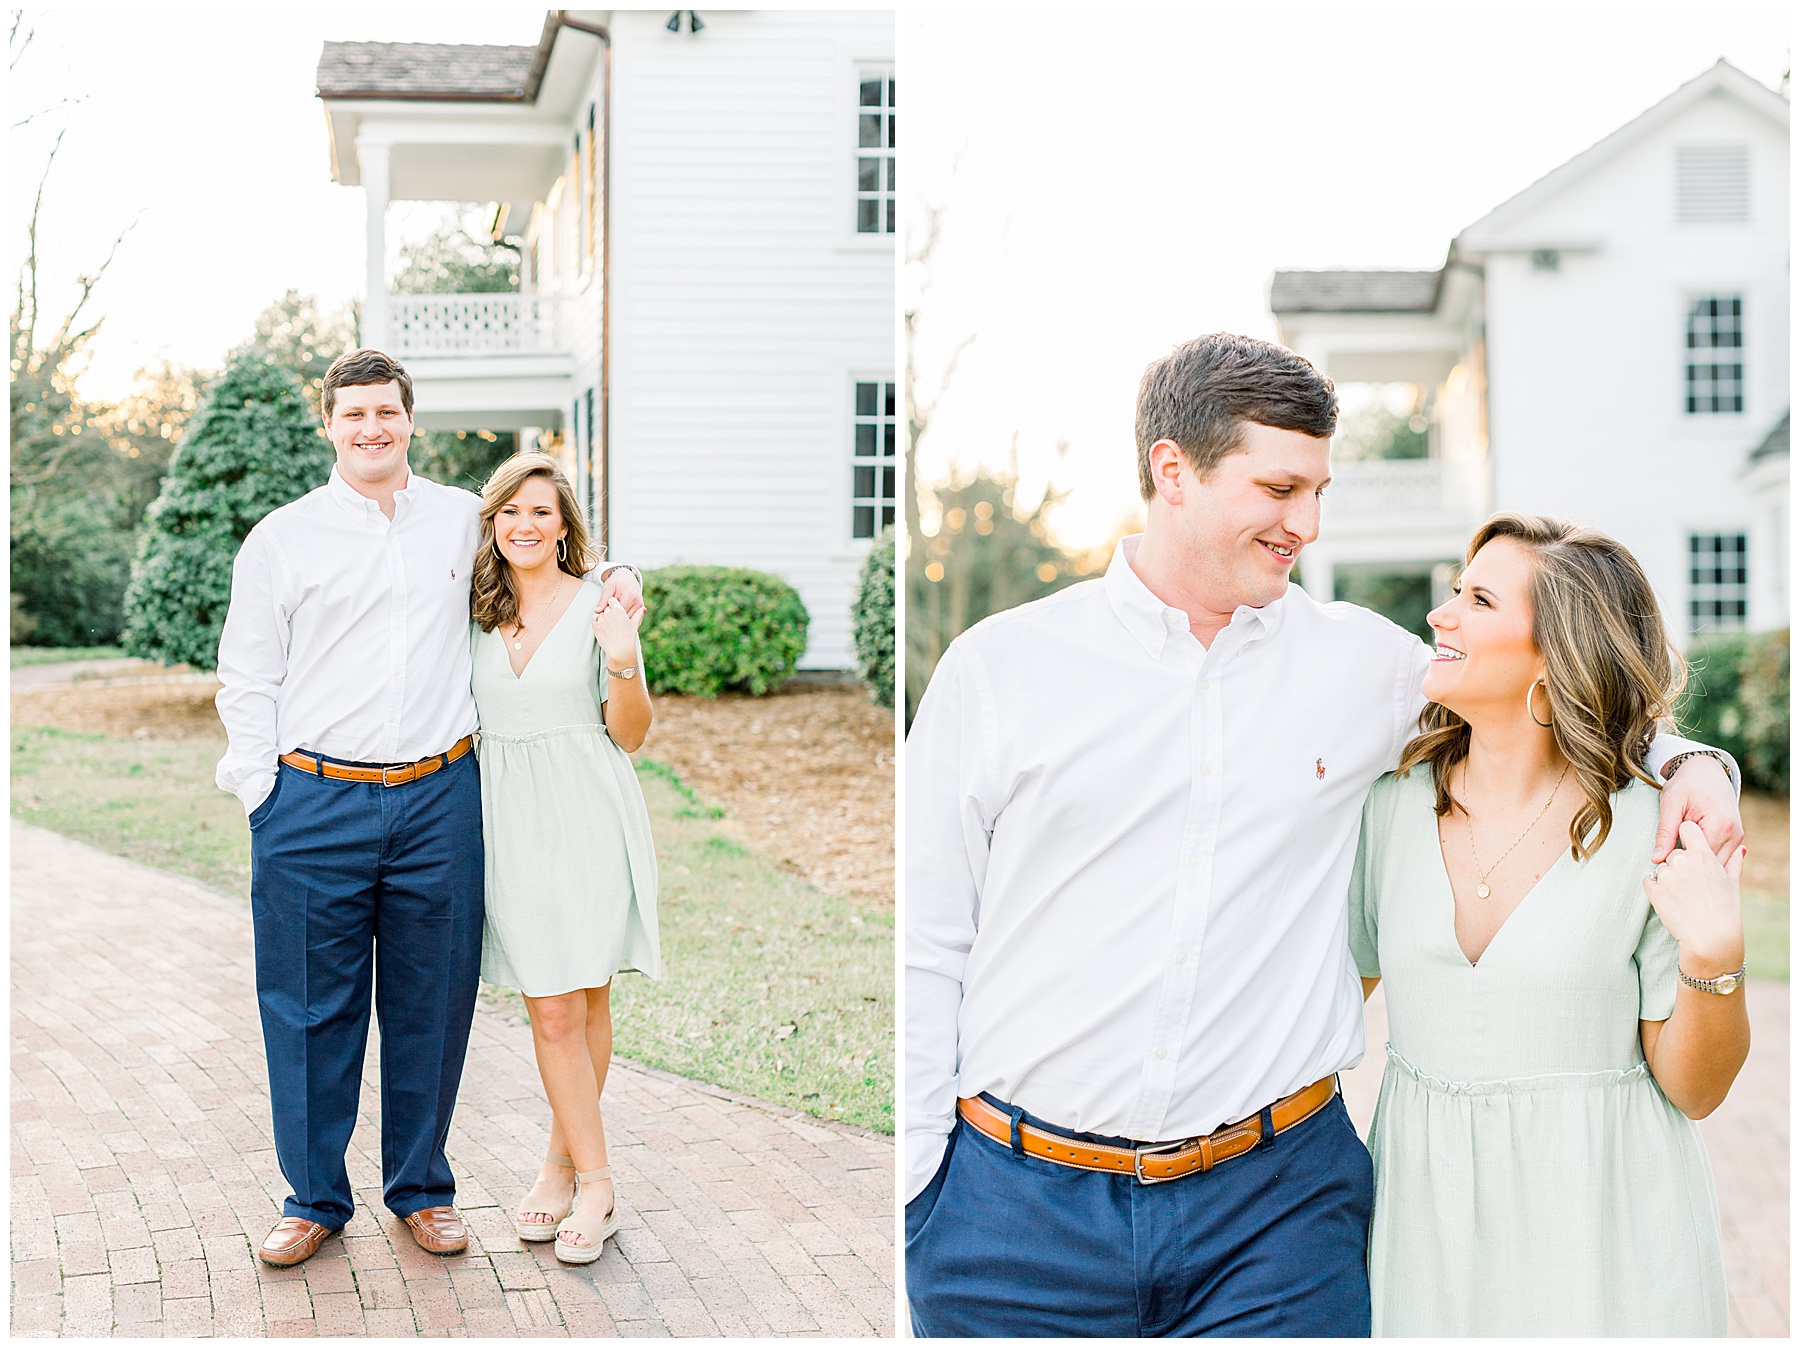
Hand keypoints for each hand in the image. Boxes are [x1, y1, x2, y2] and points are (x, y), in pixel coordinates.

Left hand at [592, 597, 643, 666]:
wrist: (620, 650)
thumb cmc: (628, 637)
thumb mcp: (634, 624)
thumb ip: (638, 615)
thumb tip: (644, 609)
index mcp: (618, 610)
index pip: (612, 600)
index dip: (614, 605)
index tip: (616, 611)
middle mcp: (609, 613)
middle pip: (606, 608)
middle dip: (609, 612)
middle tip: (615, 622)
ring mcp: (601, 619)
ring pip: (600, 614)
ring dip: (604, 618)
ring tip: (611, 627)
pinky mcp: (595, 626)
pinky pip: (594, 620)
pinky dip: (598, 623)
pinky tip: (604, 629)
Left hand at [599, 565, 644, 619]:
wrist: (627, 576)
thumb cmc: (617, 581)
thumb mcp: (608, 588)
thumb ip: (603, 601)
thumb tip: (597, 611)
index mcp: (630, 597)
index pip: (618, 613)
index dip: (609, 614)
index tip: (604, 611)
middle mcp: (638, 603)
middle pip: (624, 618)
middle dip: (615, 617)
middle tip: (608, 611)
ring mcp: (641, 606)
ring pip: (628, 620)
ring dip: (620, 618)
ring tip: (614, 611)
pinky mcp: (641, 608)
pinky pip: (632, 618)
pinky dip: (625, 617)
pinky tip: (619, 614)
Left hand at [1643, 821, 1745, 978]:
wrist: (1711, 937)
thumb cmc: (1725, 910)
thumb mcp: (1732, 883)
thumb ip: (1733, 862)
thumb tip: (1740, 849)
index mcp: (1703, 855)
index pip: (1688, 828)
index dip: (1688, 834)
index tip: (1689, 843)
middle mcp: (1683, 861)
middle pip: (1674, 851)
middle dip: (1680, 863)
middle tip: (1692, 883)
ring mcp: (1667, 875)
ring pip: (1661, 866)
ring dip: (1668, 876)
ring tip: (1684, 895)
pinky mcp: (1654, 890)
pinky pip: (1649, 880)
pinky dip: (1655, 886)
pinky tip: (1670, 898)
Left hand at [1652, 754, 1741, 862]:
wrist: (1706, 770)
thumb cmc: (1686, 784)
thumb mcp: (1671, 805)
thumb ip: (1665, 833)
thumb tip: (1656, 859)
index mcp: (1720, 826)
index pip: (1699, 858)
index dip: (1680, 862)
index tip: (1663, 863)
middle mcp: (1734, 835)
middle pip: (1711, 865)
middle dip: (1690, 867)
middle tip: (1668, 865)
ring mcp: (1738, 839)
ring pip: (1717, 865)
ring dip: (1699, 865)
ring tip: (1678, 858)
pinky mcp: (1736, 840)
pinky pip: (1720, 858)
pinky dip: (1706, 860)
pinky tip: (1690, 855)